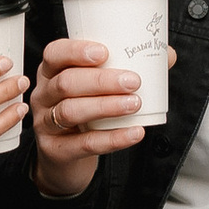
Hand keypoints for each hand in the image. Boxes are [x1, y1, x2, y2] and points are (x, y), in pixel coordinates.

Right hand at [32, 33, 161, 198]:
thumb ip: (127, 68)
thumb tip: (165, 55)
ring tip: (135, 104)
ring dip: (106, 106)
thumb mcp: (96, 89)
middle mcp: (44, 95)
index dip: (76, 51)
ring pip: (71, 111)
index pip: (54, 54)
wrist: (65, 158)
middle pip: (66, 83)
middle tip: (133, 82)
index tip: (105, 52)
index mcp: (52, 72)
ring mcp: (45, 123)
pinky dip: (112, 138)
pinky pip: (84, 144)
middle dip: (101, 81)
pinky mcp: (55, 150)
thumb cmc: (84, 113)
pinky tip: (134, 133)